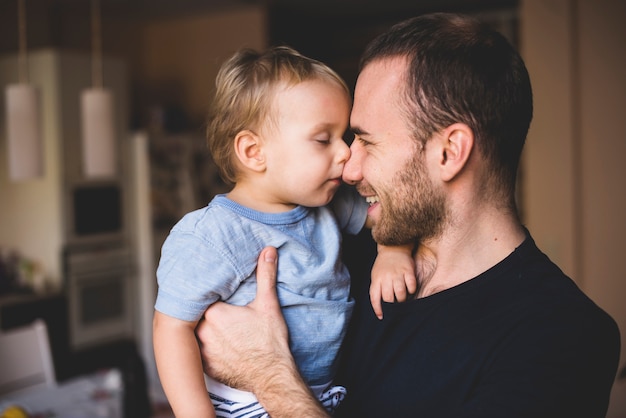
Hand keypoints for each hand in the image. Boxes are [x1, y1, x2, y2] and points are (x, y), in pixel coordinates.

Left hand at [196, 246, 290, 391]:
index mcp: (214, 313)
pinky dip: (206, 347)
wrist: (272, 377)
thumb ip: (265, 275)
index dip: (208, 291)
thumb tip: (268, 251)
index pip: (203, 296)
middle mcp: (202, 332)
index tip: (214, 288)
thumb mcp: (268, 305)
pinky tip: (218, 344)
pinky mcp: (206, 368)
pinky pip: (200, 352)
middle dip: (204, 310)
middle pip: (197, 314)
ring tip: (217, 325)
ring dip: (203, 329)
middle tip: (217, 306)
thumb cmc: (270, 342)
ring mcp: (202, 352)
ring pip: (196, 333)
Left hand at [370, 243, 417, 318]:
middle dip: (392, 305)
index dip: (377, 309)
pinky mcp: (408, 270)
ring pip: (401, 293)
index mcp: (376, 279)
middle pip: (388, 298)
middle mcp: (386, 277)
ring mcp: (397, 273)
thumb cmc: (383, 266)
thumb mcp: (376, 276)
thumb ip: (377, 288)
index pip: (374, 298)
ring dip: (403, 299)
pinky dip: (411, 289)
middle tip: (395, 304)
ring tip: (402, 297)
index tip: (381, 316)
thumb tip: (381, 306)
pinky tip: (410, 289)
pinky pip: (411, 285)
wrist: (393, 248)